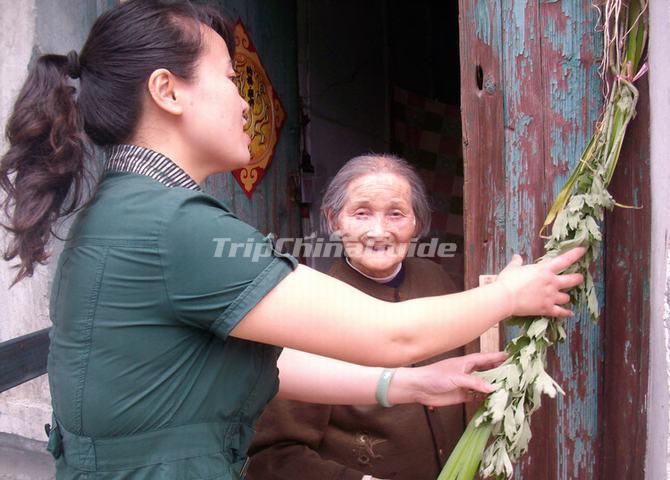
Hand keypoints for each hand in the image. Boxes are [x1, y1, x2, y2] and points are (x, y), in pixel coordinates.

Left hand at [391, 352, 507, 406]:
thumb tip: (493, 388)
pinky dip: (486, 399)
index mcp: (467, 362)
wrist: (419, 388)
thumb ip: (474, 382)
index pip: (487, 358)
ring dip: (495, 387)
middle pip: (488, 371)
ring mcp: (466, 384)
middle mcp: (469, 372)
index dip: (500, 357)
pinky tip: (495, 402)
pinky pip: (478, 397)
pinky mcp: (463, 396)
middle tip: (517, 376)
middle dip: (501, 373)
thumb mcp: (456, 377)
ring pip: (485, 385)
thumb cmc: (435, 376)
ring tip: (511, 390)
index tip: (513, 357)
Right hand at [495, 247, 585, 317]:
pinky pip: (560, 312)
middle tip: (579, 277)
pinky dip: (566, 313)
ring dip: (566, 296)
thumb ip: (517, 262)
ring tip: (565, 297)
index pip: (565, 260)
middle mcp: (551, 283)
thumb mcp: (512, 268)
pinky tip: (570, 313)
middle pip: (572, 280)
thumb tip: (517, 257)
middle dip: (578, 278)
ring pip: (567, 297)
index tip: (583, 250)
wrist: (505, 298)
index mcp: (544, 270)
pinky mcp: (546, 309)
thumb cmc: (508, 281)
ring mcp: (550, 297)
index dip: (576, 254)